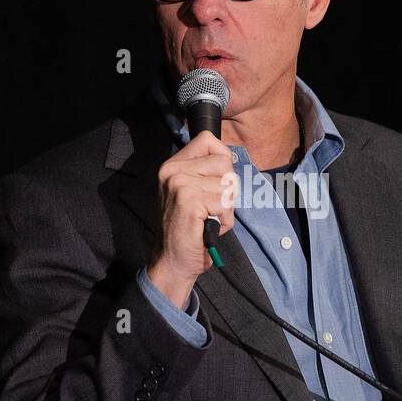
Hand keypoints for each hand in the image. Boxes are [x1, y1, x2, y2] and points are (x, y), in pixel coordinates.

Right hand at [147, 131, 238, 308]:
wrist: (173, 261)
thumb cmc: (189, 229)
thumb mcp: (192, 192)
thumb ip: (205, 172)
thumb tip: (229, 157)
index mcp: (172, 165)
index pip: (208, 140)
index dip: (222, 159)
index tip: (215, 182)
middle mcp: (172, 171)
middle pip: (224, 162)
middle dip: (227, 188)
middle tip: (211, 207)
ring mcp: (179, 184)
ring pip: (228, 185)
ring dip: (226, 208)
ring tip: (208, 218)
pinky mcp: (189, 201)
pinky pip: (225, 204)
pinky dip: (224, 220)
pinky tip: (208, 227)